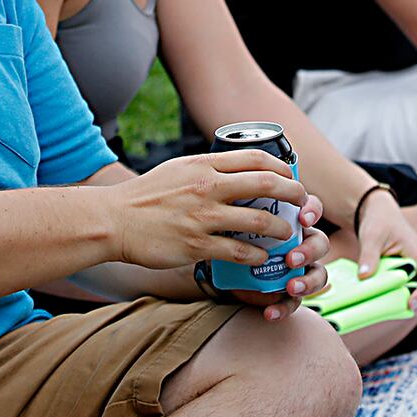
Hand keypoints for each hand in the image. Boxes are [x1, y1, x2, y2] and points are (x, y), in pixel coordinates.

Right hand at [111, 149, 310, 272]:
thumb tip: (237, 171)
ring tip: (287, 233)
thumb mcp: (178, 169)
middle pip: (266, 184)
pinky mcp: (196, 246)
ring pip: (259, 220)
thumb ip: (207, 169)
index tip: (292, 177)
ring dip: (281, 228)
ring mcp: (202, 217)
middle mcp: (207, 187)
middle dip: (294, 193)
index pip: (256, 158)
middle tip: (303, 203)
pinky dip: (256, 255)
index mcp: (204, 165)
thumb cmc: (146, 196)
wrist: (113, 221)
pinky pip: (238, 251)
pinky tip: (261, 257)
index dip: (283, 167)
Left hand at [229, 194, 332, 321]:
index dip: (312, 211)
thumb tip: (235, 205)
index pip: (311, 209)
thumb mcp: (236, 219)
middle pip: (320, 243)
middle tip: (291, 259)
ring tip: (291, 287)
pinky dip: (284, 308)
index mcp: (292, 219)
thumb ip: (241, 211)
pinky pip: (295, 302)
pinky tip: (270, 312)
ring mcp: (299, 269)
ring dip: (309, 281)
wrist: (222, 267)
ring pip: (319, 274)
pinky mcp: (289, 293)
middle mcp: (301, 242)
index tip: (303, 219)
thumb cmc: (234, 234)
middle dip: (310, 251)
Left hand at [353, 189, 416, 313]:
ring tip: (388, 310)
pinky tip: (381, 305)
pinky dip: (396, 301)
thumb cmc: (379, 221)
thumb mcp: (372, 235)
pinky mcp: (402, 278)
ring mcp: (412, 272)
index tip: (412, 302)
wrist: (378, 214)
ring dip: (406, 305)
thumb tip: (364, 277)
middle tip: (401, 311)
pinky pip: (403, 293)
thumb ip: (369, 255)